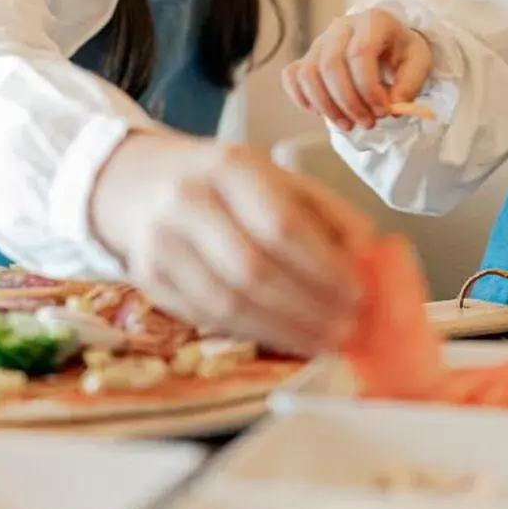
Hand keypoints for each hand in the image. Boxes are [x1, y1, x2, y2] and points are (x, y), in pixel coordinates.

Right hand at [87, 133, 370, 355]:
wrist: (136, 180)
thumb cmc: (221, 181)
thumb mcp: (275, 176)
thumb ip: (326, 211)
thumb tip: (371, 254)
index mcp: (228, 167)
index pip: (280, 224)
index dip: (323, 267)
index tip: (358, 293)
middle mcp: (188, 202)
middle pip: (254, 269)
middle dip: (308, 307)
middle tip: (347, 327)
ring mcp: (162, 243)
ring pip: (229, 303)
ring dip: (284, 330)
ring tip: (324, 341)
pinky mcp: (150, 280)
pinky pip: (208, 317)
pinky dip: (254, 333)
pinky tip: (286, 337)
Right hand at [282, 8, 432, 130]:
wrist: (387, 41)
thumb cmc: (401, 51)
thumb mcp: (418, 62)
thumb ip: (409, 85)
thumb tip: (392, 107)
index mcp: (373, 21)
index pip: (360, 53)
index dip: (368, 88)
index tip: (383, 112)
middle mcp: (341, 27)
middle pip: (331, 65)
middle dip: (348, 102)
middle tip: (367, 123)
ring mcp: (320, 41)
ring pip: (309, 73)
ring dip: (326, 106)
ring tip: (347, 125)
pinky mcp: (308, 56)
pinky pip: (292, 75)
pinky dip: (300, 96)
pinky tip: (319, 112)